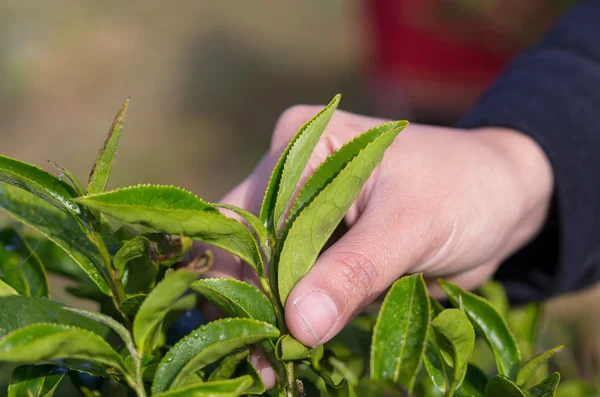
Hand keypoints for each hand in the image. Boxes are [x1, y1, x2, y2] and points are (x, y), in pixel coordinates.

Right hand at [201, 105, 552, 386]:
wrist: (502, 200)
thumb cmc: (464, 190)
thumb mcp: (411, 225)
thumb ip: (354, 271)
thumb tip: (298, 324)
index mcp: (304, 144)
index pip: (257, 217)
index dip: (251, 276)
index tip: (261, 334)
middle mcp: (291, 171)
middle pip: (249, 242)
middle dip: (252, 300)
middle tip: (260, 361)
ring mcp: (304, 209)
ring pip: (266, 267)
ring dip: (269, 314)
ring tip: (271, 364)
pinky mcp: (322, 242)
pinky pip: (295, 281)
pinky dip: (294, 315)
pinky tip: (292, 349)